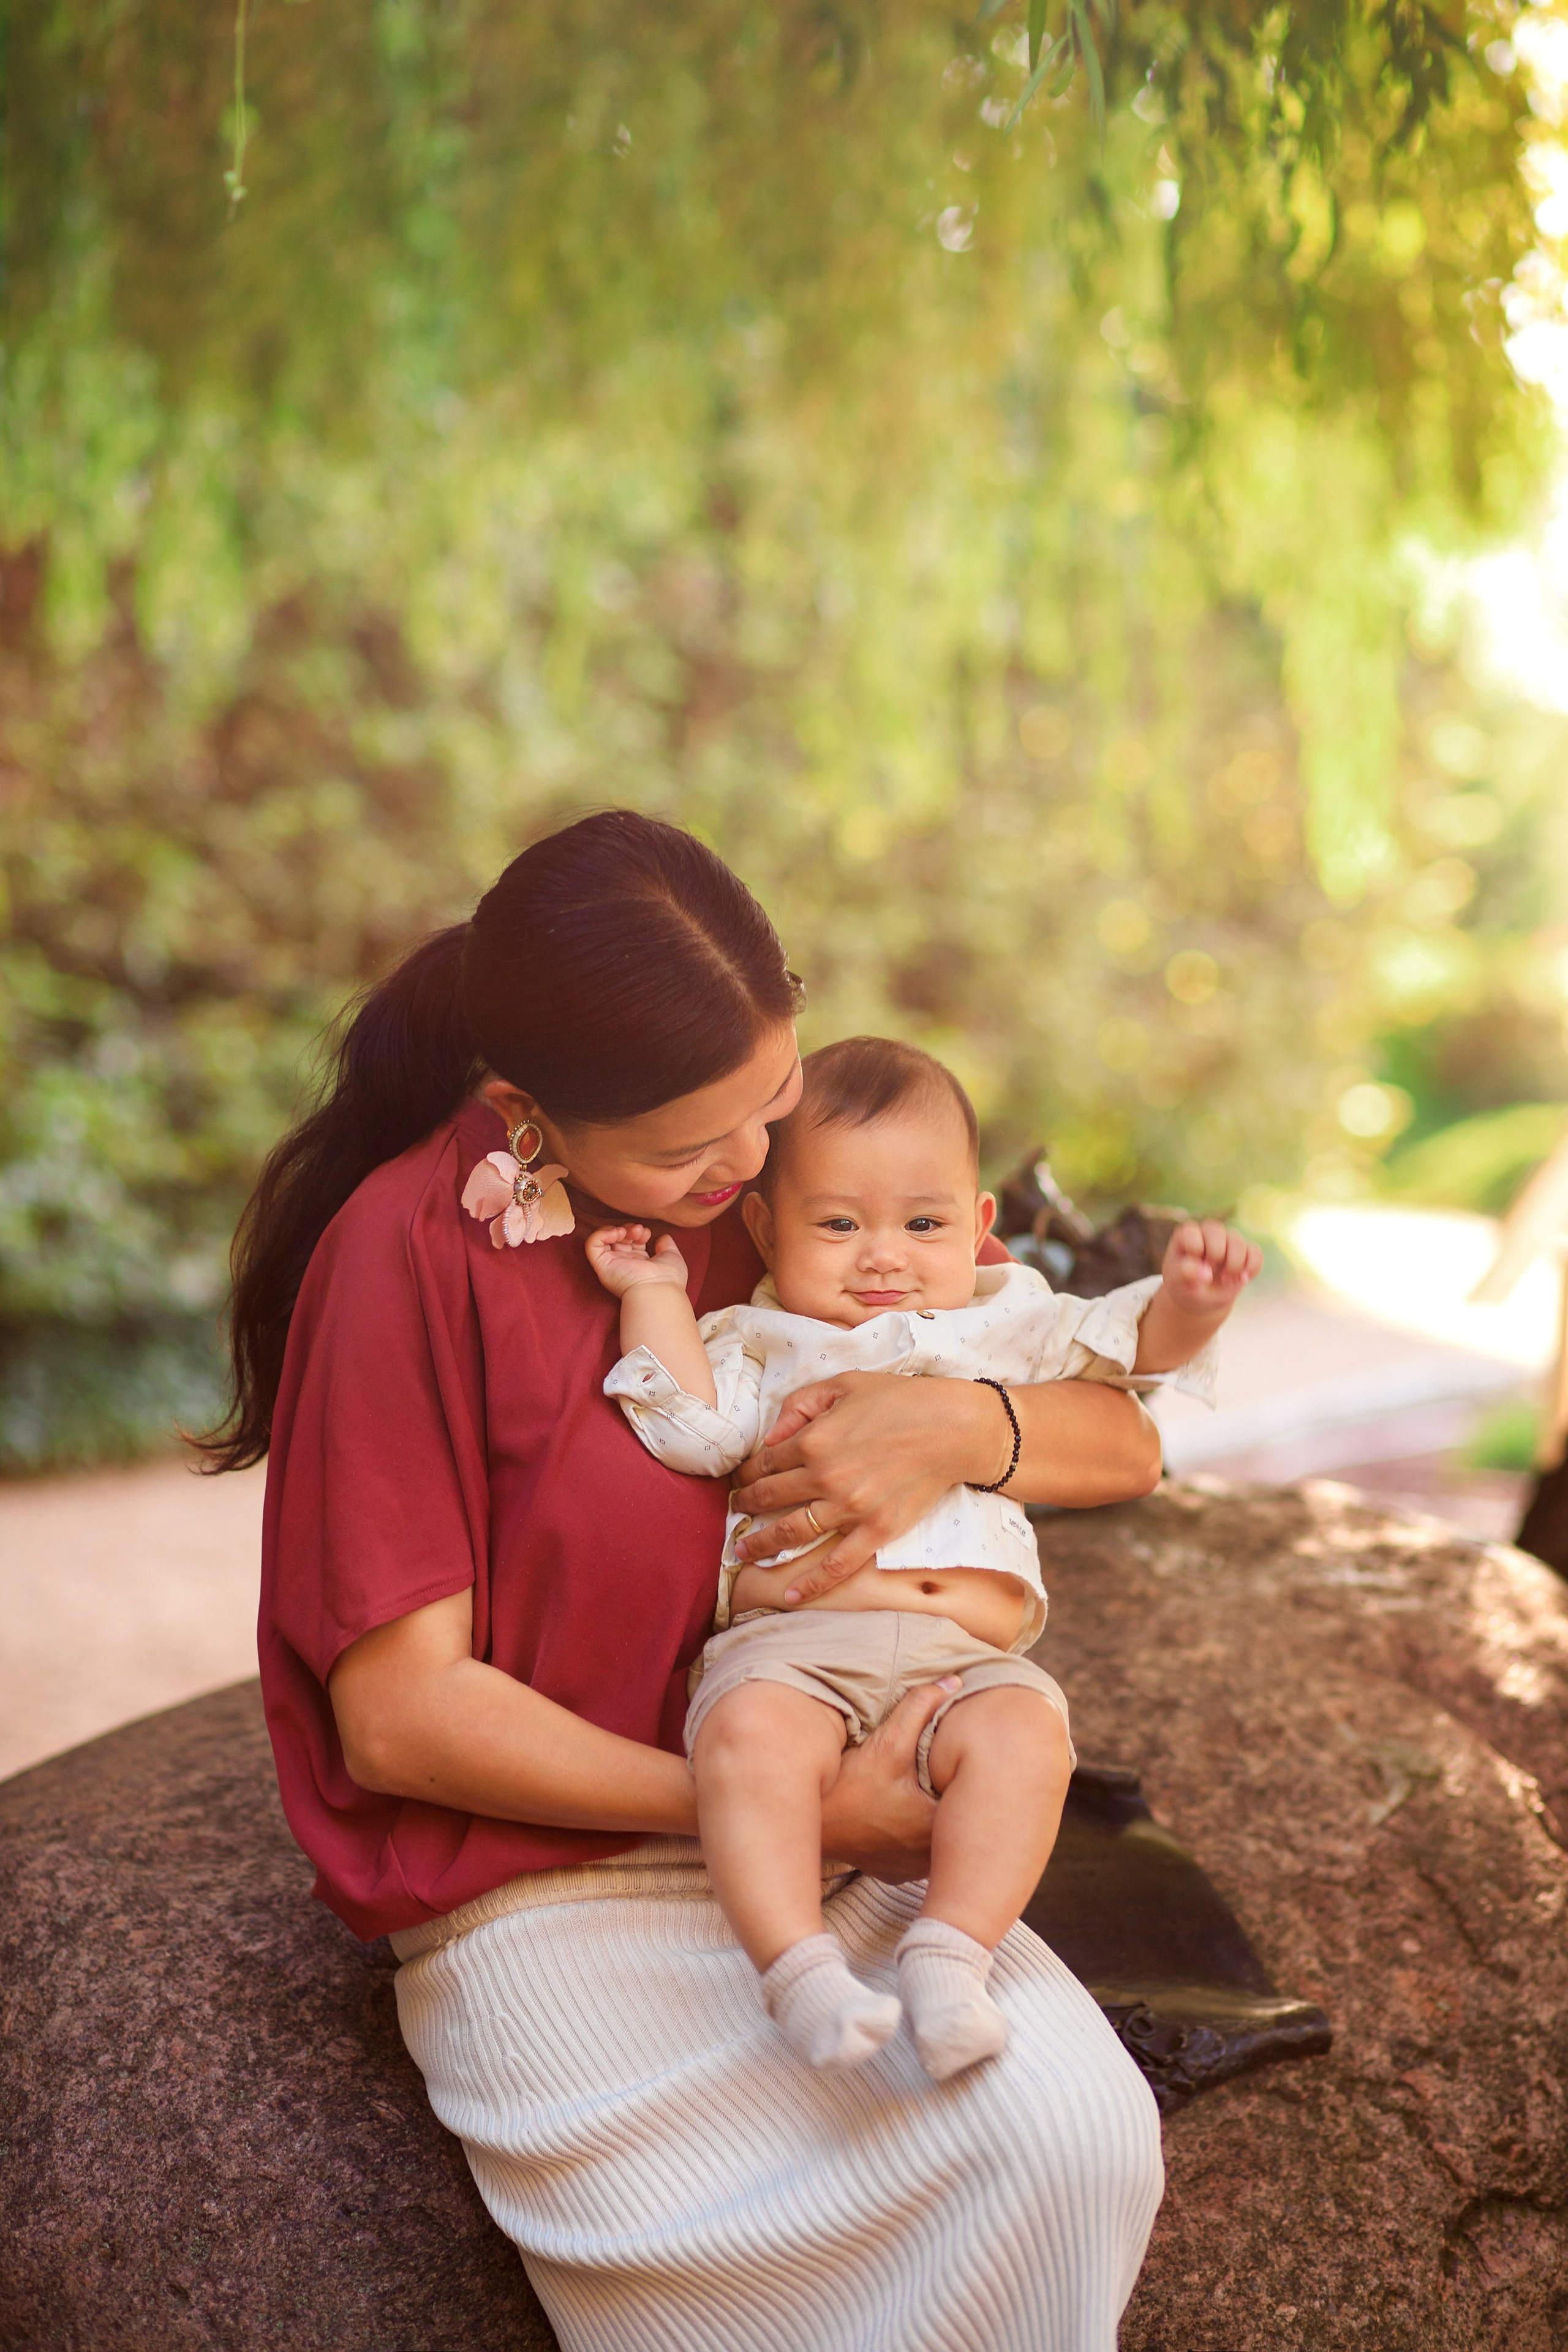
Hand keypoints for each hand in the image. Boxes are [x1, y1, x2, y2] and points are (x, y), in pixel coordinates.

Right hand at [584, 1224, 690, 1297]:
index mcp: (639, 1263)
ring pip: (603, 1240)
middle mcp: (624, 1264)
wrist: (659, 1289)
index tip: (647, 1233)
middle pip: (619, 1239)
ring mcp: (612, 1265)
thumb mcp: (672, 1257)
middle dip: (629, 1228)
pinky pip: (591, 1245)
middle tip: (639, 1230)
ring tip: (626, 1231)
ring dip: (614, 1229)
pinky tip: (616, 1233)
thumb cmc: (668, 1278)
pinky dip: (601, 1234)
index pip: (632, 1242)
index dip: (638, 1233)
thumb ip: (667, 1246)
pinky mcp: (602, 1265)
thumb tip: (663, 1237)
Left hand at [729, 1370, 1001, 1602]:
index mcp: (814, 1439)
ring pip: (793, 1533)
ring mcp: (851, 1508)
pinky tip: (790, 1594)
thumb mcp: (843, 1384)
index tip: (740, 1480)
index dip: (747, 1473)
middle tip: (734, 1513)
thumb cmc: (900, 1400)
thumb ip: (800, 1406)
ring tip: (744, 1551)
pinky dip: (812, 1583)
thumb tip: (770, 1438)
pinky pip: (838, 1565)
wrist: (954, 1428)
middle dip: (746, 1506)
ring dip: (762, 1544)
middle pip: (771, 1498)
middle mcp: (825, 1477)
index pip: (766, 1463)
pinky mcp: (877, 1530)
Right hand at [819, 1679, 953, 1880]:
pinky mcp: (893, 1873)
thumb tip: (954, 1683)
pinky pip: (915, 1855)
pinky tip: (903, 1817)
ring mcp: (909, 1869)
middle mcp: (926, 1857)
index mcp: (935, 1827)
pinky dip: (913, 1836)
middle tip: (943, 1776)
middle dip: (952, 1800)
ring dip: (934, 1821)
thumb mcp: (887, 1743)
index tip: (961, 1765)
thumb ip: (921, 1709)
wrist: (805, 1821)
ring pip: (936, 1842)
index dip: (968, 1780)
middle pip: (955, 1824)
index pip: (971, 1803)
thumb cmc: (847, 1786)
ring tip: (925, 1795)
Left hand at [1160, 1219, 1260, 1318]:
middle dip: (1215, 1257)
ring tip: (1225, 1280)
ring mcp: (1228, 1240)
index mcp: (1187, 1235)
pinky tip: (1243, 1280)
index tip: (1192, 1268)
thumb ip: (1185, 1273)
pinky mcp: (1245, 1251)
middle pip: (1217, 1234)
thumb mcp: (1177, 1281)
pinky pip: (1255, 1253)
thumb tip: (1207, 1273)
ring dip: (1233, 1265)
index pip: (1192, 1234)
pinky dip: (1251, 1268)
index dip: (1195, 1253)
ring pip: (1237, 1243)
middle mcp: (1208, 1232)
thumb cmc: (1184, 1284)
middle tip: (1209, 1274)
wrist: (1201, 1297)